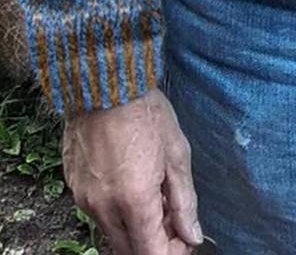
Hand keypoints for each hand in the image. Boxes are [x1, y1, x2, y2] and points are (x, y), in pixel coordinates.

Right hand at [62, 86, 203, 254]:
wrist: (105, 84)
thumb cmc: (146, 113)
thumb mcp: (177, 154)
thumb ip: (184, 200)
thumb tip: (193, 234)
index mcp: (133, 201)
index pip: (151, 253)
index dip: (172, 251)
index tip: (186, 238)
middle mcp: (103, 208)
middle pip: (129, 249)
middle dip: (155, 241)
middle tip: (174, 217)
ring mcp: (84, 200)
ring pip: (112, 233)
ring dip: (136, 227)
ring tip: (157, 194)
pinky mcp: (74, 188)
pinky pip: (97, 213)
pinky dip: (118, 211)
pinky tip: (134, 184)